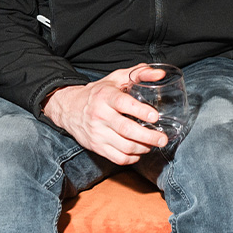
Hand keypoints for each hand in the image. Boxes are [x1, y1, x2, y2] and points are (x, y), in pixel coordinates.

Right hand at [43, 68, 168, 164]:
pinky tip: (138, 152)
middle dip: (148, 136)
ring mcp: (97, 133)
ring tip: (153, 144)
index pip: (123, 104)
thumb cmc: (97, 92)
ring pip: (124, 146)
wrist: (69, 108)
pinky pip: (117, 158)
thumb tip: (160, 74)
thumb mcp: (115, 78)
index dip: (140, 111)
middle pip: (126, 129)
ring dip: (143, 148)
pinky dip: (132, 158)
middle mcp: (100, 115)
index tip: (155, 116)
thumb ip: (138, 73)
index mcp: (105, 96)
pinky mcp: (96, 146)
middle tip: (162, 138)